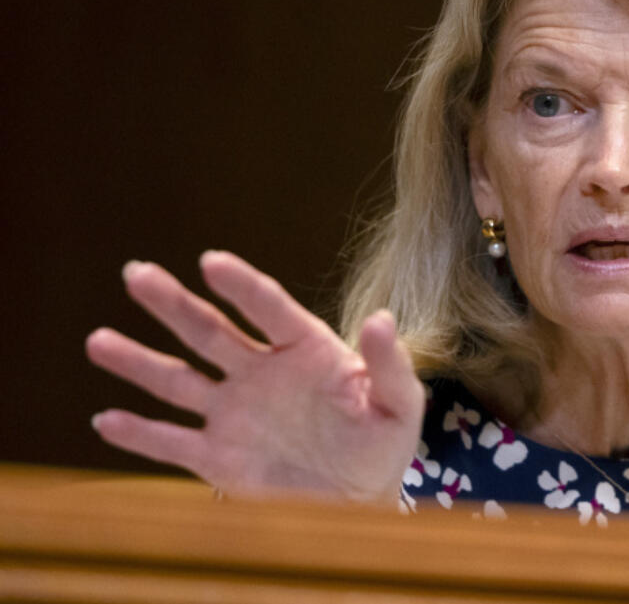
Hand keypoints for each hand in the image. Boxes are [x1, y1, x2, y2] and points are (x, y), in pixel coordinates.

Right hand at [86, 251, 423, 504]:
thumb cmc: (383, 442)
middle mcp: (260, 372)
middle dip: (172, 303)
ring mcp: (234, 413)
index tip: (212, 261)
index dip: (242, 284)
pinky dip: (140, 435)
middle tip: (136, 273)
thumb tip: (382, 318)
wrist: (360, 499)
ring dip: (138, 362)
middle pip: (209, 331)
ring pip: (178, 380)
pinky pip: (173, 442)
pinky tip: (106, 420)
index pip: (269, 308)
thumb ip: (388, 363)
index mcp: (306, 350)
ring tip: (99, 340)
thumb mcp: (399, 403)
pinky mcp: (218, 457)